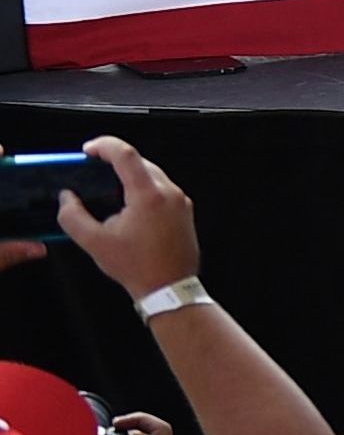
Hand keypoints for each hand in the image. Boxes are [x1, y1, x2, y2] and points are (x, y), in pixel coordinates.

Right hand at [1, 140, 197, 299]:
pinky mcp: (185, 211)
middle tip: (94, 168)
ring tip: (108, 186)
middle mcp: (170, 194)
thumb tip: (67, 198)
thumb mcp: (94, 242)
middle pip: (140, 162)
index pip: (126, 154)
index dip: (104, 145)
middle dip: (115, 160)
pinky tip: (128, 203)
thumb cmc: (138, 268)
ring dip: (130, 175)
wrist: (170, 289)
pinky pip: (162, 189)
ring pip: (153, 174)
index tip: (89, 150)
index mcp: (149, 196)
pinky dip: (143, 188)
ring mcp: (181, 202)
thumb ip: (72, 216)